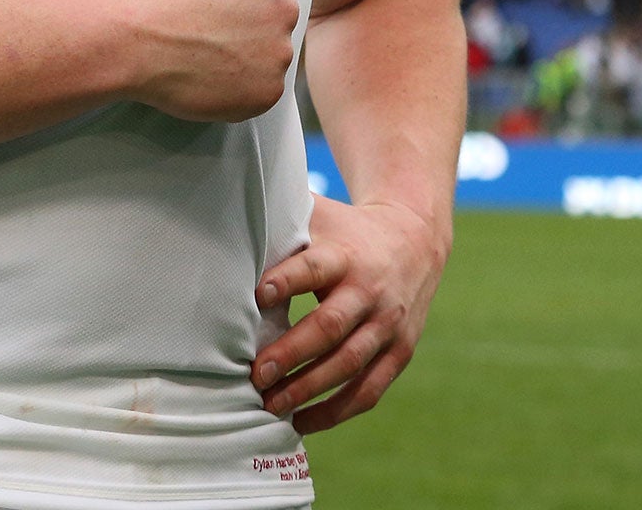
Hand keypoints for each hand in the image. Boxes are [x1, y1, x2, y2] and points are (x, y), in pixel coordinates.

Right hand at [118, 0, 297, 121]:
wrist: (136, 36)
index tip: (222, 4)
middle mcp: (286, 8)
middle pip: (277, 19)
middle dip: (251, 26)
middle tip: (211, 32)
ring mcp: (279, 53)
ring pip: (270, 57)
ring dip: (248, 59)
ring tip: (205, 57)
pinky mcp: (268, 91)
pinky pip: (261, 91)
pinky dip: (239, 90)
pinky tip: (209, 79)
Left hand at [250, 192, 450, 431]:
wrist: (417, 240)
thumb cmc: (348, 232)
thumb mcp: (322, 219)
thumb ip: (283, 226)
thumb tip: (224, 231)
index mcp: (346, 255)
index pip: (316, 268)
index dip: (288, 281)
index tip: (258, 294)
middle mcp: (370, 291)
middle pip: (331, 326)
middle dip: (291, 353)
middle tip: (255, 375)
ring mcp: (388, 324)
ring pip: (349, 363)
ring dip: (308, 389)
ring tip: (270, 405)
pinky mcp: (400, 351)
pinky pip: (368, 390)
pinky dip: (335, 412)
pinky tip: (301, 423)